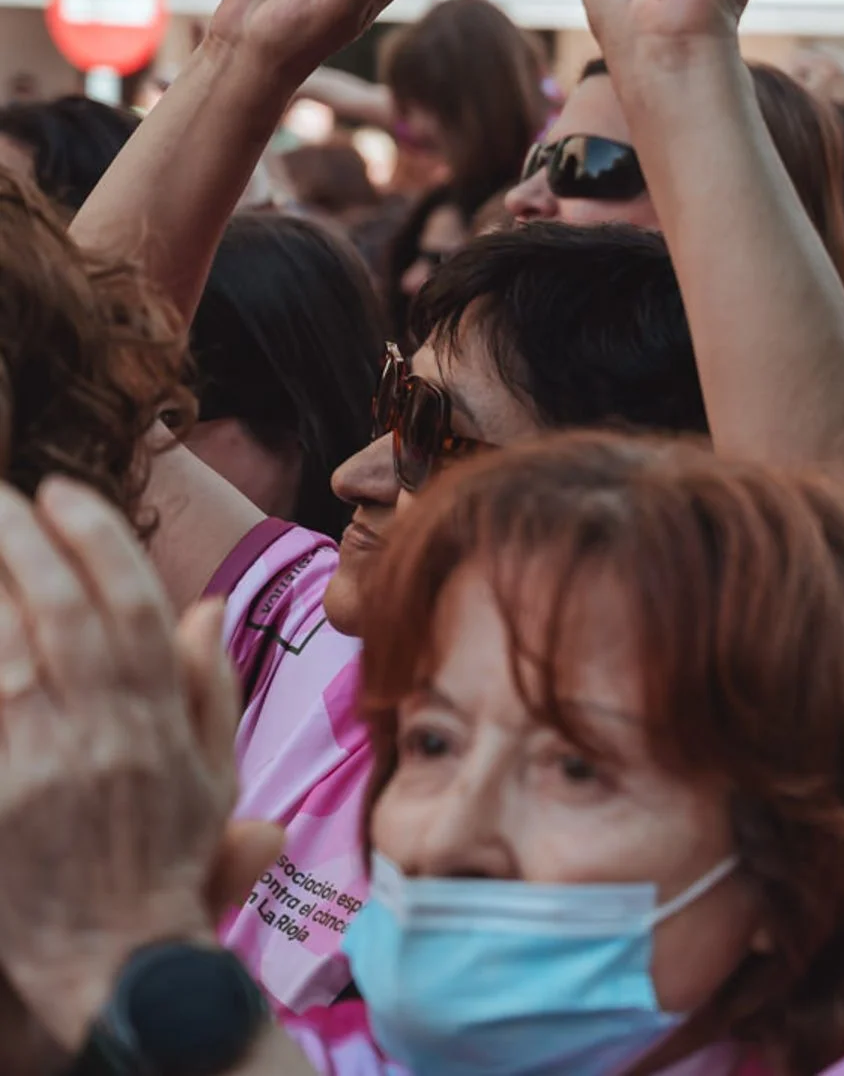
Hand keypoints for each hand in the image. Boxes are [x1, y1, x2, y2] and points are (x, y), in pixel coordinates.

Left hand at [0, 481, 249, 1046]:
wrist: (113, 961)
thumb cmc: (163, 868)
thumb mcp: (212, 776)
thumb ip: (206, 688)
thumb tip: (202, 608)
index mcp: (159, 722)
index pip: (131, 606)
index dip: (97, 541)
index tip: (63, 494)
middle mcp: (101, 734)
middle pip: (60, 613)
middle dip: (26, 543)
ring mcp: (37, 768)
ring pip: (7, 650)